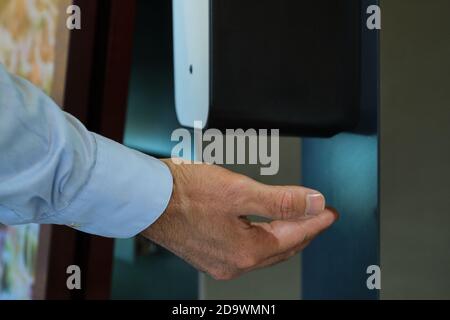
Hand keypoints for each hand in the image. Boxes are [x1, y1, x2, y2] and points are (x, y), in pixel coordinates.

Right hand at [141, 159, 337, 279]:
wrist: (146, 197)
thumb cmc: (184, 192)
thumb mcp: (239, 190)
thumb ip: (281, 200)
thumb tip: (313, 203)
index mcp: (245, 251)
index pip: (294, 236)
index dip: (315, 221)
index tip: (330, 211)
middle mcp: (233, 263)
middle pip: (281, 247)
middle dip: (304, 230)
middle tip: (319, 216)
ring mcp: (219, 261)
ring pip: (264, 250)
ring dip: (284, 235)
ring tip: (298, 221)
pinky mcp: (208, 253)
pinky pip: (246, 249)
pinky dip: (262, 237)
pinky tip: (264, 228)